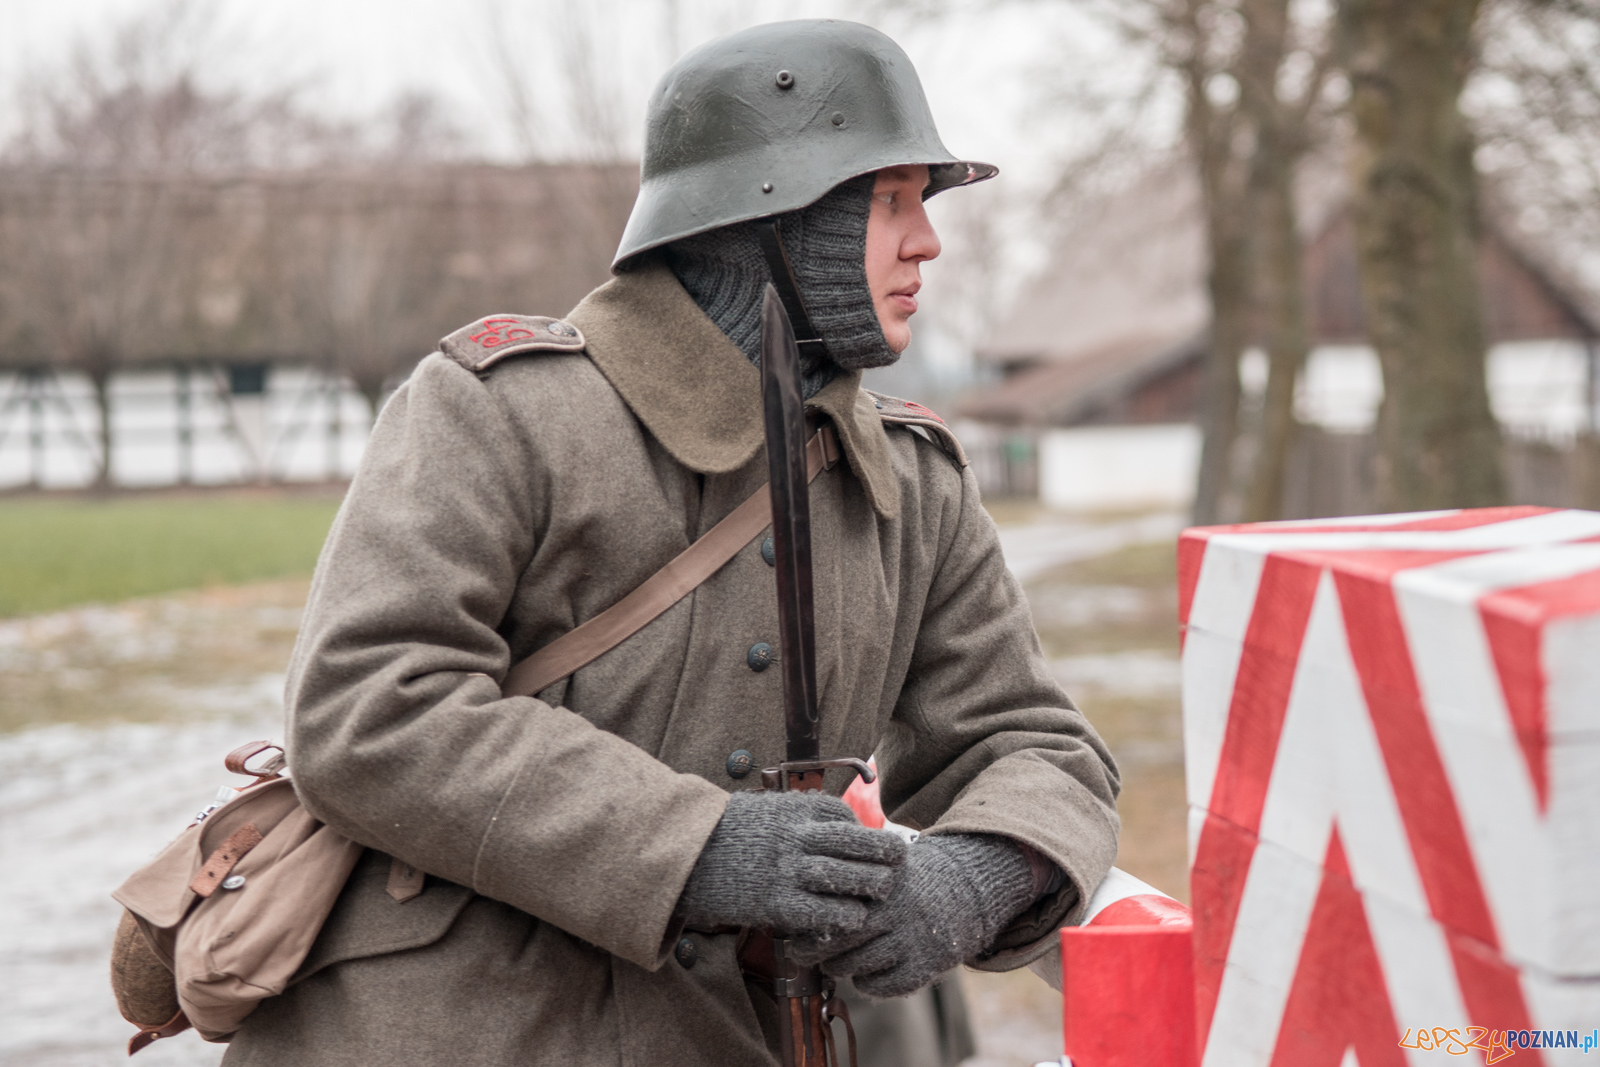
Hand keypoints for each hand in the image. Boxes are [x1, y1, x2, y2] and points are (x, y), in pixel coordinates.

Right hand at [677, 791, 906, 937]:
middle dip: (883, 854)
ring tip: (880, 893)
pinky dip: (843, 916)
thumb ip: (793, 813)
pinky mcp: (776, 903)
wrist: (682, 857)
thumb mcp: (760, 809)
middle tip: (897, 864)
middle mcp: (794, 837)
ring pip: (846, 878)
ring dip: (870, 887)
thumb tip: (825, 817)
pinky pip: (823, 912)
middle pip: (855, 843)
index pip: (843, 815)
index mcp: (791, 809)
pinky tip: (850, 918)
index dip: (862, 829)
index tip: (870, 841)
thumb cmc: (722, 833)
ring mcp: (786, 870)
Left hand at [789, 833, 1039, 997]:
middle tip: (800, 953)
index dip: (808, 923)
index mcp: (881, 881)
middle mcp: (896, 910)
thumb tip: (795, 896)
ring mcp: (912, 939)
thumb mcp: (877, 865)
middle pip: (841, 939)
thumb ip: (844, 876)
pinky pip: (882, 986)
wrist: (958, 893)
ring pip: (858, 966)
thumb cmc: (899, 882)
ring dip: (839, 968)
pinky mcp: (925, 965)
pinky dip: (868, 984)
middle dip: (814, 952)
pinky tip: (865, 973)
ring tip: (833, 962)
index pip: (832, 907)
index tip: (794, 929)